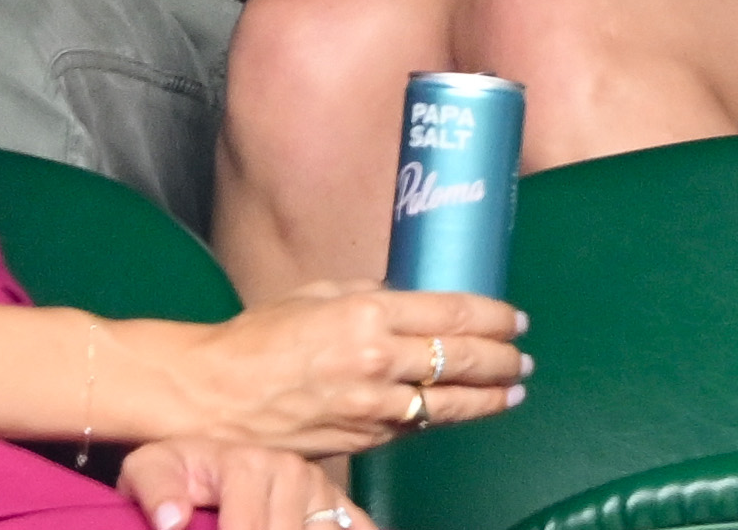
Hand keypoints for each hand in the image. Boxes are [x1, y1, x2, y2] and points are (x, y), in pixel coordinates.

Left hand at [119, 438, 357, 529]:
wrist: (206, 455)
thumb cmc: (179, 469)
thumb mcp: (150, 469)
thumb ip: (155, 493)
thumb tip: (173, 522)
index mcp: (249, 465)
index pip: (248, 529)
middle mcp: (294, 472)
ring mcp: (321, 489)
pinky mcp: (341, 504)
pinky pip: (360, 527)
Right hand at [156, 283, 526, 457]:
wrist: (213, 396)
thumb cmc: (259, 338)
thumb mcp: (319, 295)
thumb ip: (372, 296)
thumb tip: (412, 298)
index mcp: (369, 315)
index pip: (454, 315)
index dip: (495, 318)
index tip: (515, 320)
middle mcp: (377, 362)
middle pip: (463, 360)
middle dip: (503, 360)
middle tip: (523, 358)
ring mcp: (371, 409)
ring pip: (449, 406)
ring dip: (488, 399)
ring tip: (512, 392)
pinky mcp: (361, 442)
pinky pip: (414, 431)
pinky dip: (442, 420)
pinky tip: (458, 412)